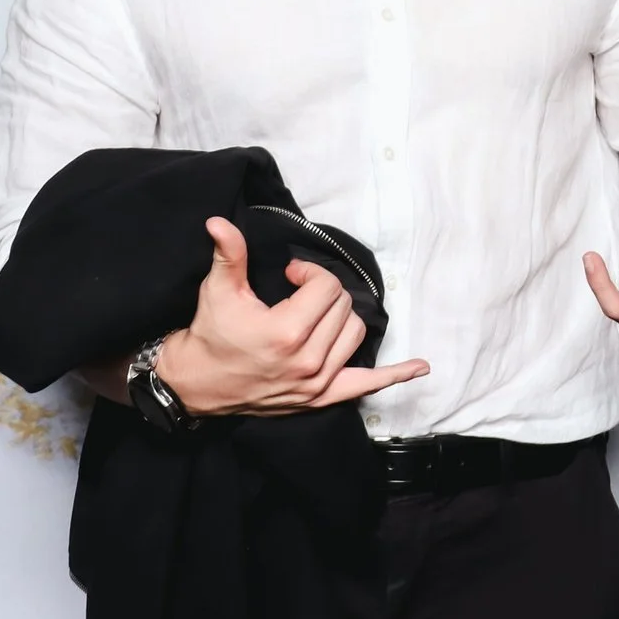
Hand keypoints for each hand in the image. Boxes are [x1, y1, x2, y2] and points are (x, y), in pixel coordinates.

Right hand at [157, 217, 428, 414]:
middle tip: (298, 292)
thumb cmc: (210, 334)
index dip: (310, 272)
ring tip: (317, 313)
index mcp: (287, 332)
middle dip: (325, 292)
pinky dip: (394, 376)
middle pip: (344, 308)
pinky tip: (420, 367)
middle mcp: (307, 361)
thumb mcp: (217, 291)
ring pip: (355, 334)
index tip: (291, 274)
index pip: (326, 287)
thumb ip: (229, 255)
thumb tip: (219, 221)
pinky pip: (366, 385)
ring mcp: (317, 383)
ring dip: (342, 317)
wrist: (197, 383)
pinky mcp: (321, 398)